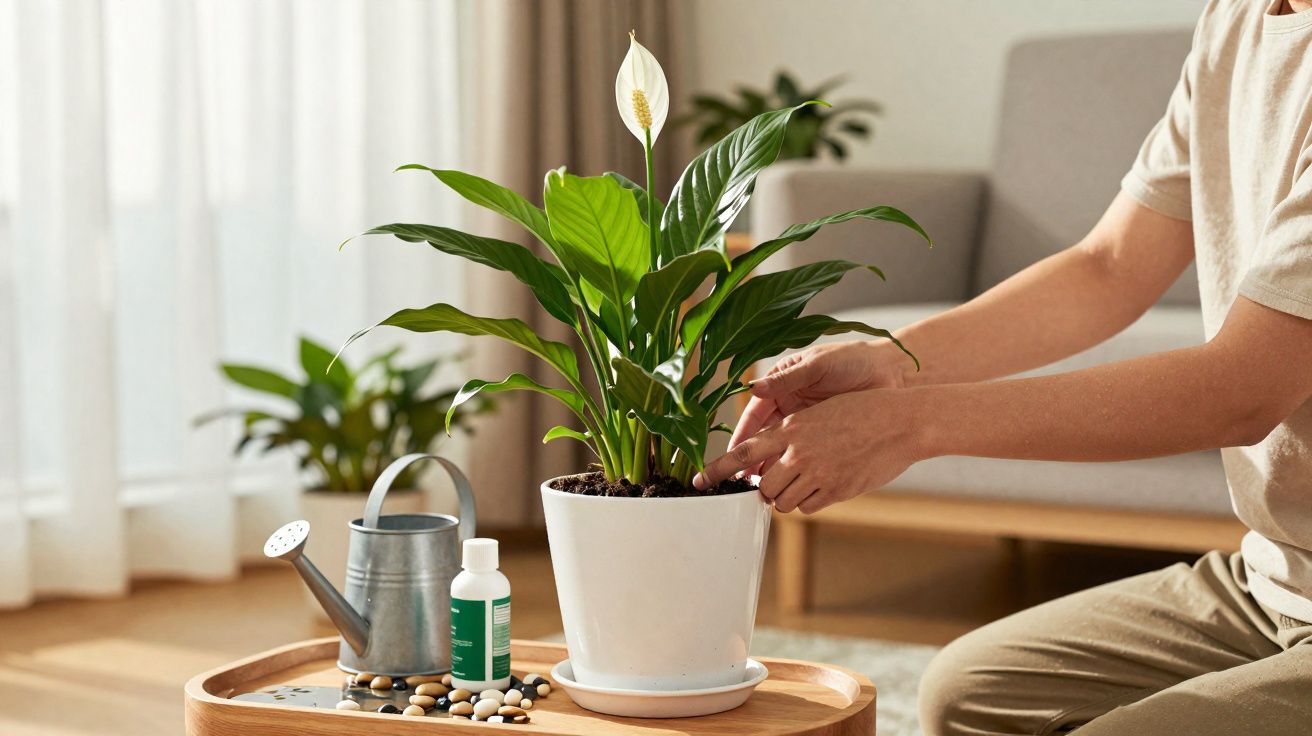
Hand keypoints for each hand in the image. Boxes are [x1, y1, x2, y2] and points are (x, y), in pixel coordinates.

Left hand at [695, 389, 926, 513]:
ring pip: (784, 501)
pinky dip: (810, 502)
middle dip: (766, 488)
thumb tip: (770, 458)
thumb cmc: (863, 412)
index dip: (718, 470)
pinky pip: (808, 508)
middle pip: (763, 486)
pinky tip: (825, 485)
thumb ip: (792, 435)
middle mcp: (799, 452)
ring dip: (788, 496)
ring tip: (807, 478)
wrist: (903, 421)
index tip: (699, 482)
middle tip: (779, 480)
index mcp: (791, 428)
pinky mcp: (837, 491)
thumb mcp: (820, 413)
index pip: (743, 453)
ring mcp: (818, 474)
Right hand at [729, 340, 912, 474]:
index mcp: (783, 387)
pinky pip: (805, 460)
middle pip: (763, 439)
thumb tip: (754, 388)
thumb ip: (787, 379)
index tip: (732, 455)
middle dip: (753, 461)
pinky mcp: (826, 440)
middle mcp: (791, 408)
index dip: (742, 436)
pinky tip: (790, 486)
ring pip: (782, 453)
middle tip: (743, 480)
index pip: (755, 415)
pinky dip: (796, 474)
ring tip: (762, 488)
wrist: (892, 372)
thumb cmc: (853, 360)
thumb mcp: (818, 366)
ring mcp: (809, 427)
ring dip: (772, 470)